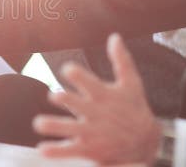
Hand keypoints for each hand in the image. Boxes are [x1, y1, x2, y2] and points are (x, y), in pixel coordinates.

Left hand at [32, 34, 161, 164]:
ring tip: (39, 123)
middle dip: (67, 100)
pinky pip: (70, 150)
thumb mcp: (132, 84)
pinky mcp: (90, 149)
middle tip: (54, 96)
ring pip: (70, 129)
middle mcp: (97, 113)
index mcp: (104, 95)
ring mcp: (93, 133)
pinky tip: (42, 149)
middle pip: (78, 105)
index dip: (78, 76)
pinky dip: (57, 150)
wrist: (147, 143)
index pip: (90, 83)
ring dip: (55, 126)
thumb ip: (121, 60)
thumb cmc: (135, 108)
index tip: (67, 70)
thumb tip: (115, 35)